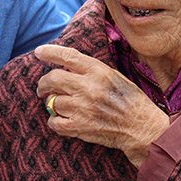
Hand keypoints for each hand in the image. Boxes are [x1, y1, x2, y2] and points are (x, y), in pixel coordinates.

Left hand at [34, 44, 169, 168]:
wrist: (142, 128)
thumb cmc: (130, 101)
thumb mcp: (114, 76)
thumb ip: (91, 70)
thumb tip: (66, 65)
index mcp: (98, 71)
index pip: (68, 56)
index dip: (50, 52)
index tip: (38, 52)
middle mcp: (88, 87)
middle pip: (53, 78)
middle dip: (43, 83)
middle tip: (42, 88)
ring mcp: (82, 107)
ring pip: (52, 101)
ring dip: (51, 103)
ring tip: (57, 106)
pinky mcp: (80, 126)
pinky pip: (54, 122)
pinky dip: (54, 121)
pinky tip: (61, 120)